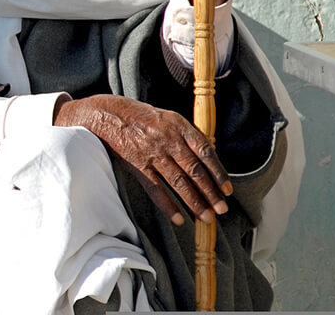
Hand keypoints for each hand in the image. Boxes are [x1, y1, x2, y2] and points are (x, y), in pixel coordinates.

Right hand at [55, 94, 231, 224]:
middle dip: (211, 193)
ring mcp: (152, 154)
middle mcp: (167, 139)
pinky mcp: (137, 166)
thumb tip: (207, 159)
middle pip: (195, 171)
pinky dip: (167, 206)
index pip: (205, 152)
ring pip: (179, 183)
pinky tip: (178, 219)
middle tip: (222, 210)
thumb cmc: (140, 116)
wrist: (107, 115)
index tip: (227, 190)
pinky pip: (156, 190)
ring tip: (206, 218)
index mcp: (178, 125)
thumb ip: (186, 135)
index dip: (219, 173)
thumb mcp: (167, 117)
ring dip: (195, 202)